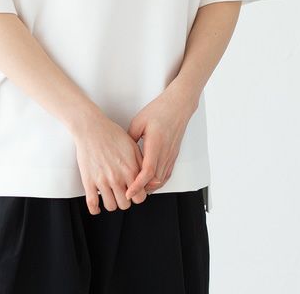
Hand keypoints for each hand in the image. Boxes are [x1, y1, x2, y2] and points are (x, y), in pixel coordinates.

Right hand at [72, 110, 145, 215]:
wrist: (91, 127)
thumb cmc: (111, 134)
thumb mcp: (133, 147)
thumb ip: (142, 165)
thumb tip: (151, 180)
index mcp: (130, 170)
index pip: (140, 198)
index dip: (137, 196)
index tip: (133, 192)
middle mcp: (117, 178)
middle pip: (126, 204)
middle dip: (125, 200)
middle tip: (121, 192)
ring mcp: (102, 181)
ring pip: (111, 206)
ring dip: (111, 202)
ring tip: (110, 195)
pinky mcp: (88, 180)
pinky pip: (92, 203)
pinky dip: (95, 209)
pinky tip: (97, 206)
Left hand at [124, 83, 197, 199]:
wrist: (178, 106)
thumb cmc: (158, 111)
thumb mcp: (139, 122)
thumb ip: (130, 139)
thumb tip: (121, 153)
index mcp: (156, 144)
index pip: (147, 172)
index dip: (137, 185)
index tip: (128, 191)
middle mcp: (166, 153)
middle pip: (154, 180)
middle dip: (142, 190)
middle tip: (128, 193)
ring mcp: (171, 156)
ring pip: (161, 180)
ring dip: (149, 187)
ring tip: (136, 189)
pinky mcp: (174, 156)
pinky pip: (166, 174)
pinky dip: (157, 181)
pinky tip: (148, 181)